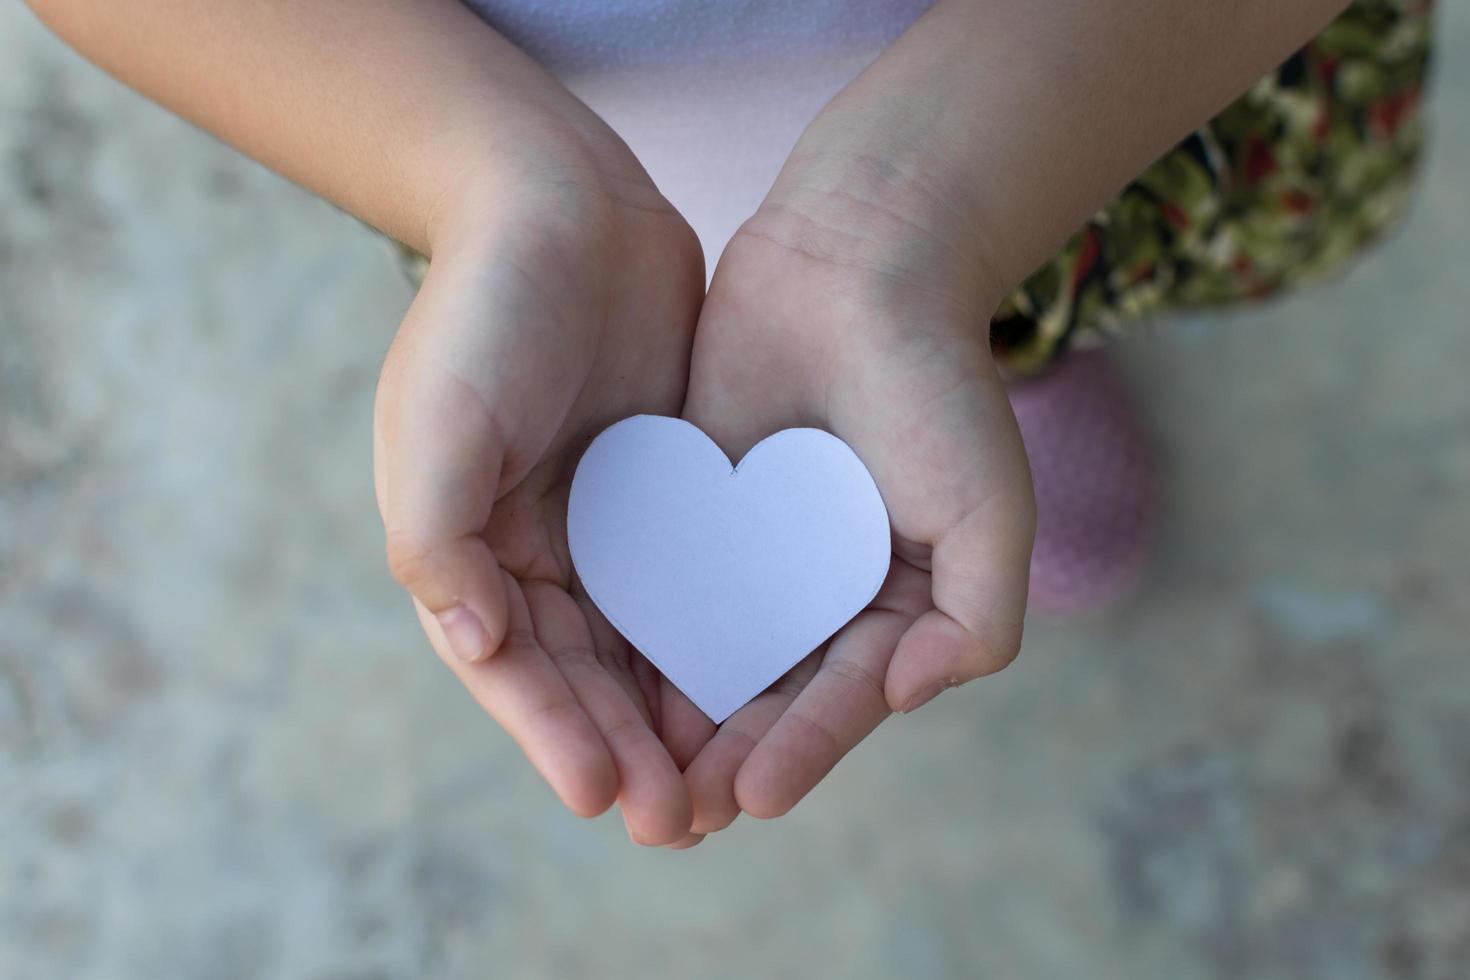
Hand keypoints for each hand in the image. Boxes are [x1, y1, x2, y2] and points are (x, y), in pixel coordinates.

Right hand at [372, 141, 714, 844]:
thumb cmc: (488, 306)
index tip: (604, 796)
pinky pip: (697, 581)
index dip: (553, 734)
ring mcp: (607, 523)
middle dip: (626, 749)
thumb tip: (467, 641)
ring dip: (677, 716)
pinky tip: (761, 685)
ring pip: (645, 643)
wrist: (562, 202)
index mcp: (467, 545)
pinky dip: (718, 637)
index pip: (512, 664)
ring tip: (724, 790)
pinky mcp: (669, 492)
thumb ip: (438, 531)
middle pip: (584, 673)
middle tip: (679, 824)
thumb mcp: (443, 414)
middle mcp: (536, 548)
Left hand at [679, 167, 1035, 833]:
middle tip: (679, 818)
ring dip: (677, 719)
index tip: (753, 795)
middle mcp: (824, 591)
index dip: (805, 749)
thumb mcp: (990, 510)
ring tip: (636, 777)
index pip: (847, 696)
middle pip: (773, 694)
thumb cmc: (936, 385)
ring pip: (713, 653)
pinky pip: (666, 583)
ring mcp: (758, 554)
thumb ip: (980, 620)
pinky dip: (640, 634)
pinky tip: (599, 678)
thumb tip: (908, 696)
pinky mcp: (696, 510)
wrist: (857, 262)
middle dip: (730, 757)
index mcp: (897, 604)